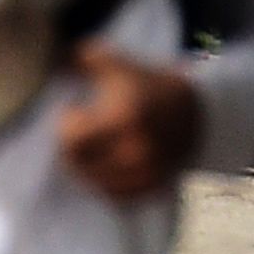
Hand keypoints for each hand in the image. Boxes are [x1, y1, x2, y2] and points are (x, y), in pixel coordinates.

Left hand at [51, 41, 204, 201]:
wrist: (197, 109)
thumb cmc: (149, 83)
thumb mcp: (116, 62)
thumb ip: (81, 57)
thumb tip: (57, 62)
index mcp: (124, 116)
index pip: (71, 138)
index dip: (65, 124)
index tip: (72, 111)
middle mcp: (136, 148)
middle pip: (80, 164)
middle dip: (72, 148)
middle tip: (77, 133)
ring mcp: (147, 171)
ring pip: (96, 183)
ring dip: (86, 168)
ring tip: (90, 148)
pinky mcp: (155, 186)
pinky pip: (118, 196)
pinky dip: (106, 184)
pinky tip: (105, 166)